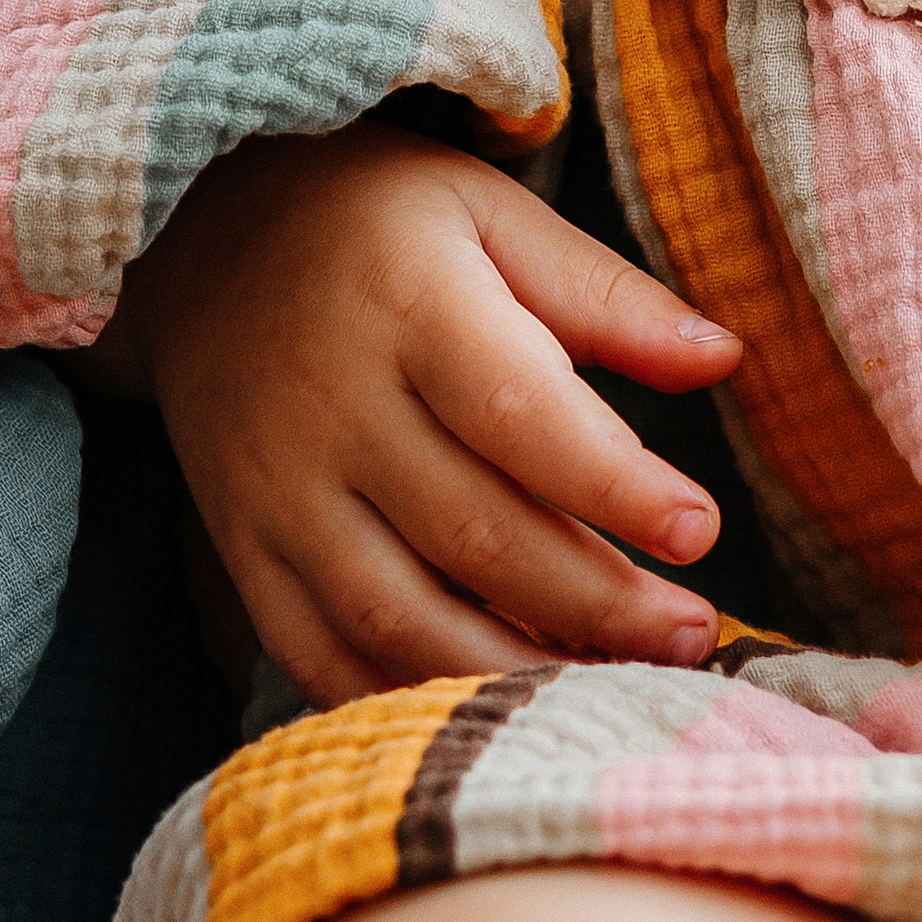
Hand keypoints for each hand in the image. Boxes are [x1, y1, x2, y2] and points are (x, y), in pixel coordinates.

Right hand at [111, 118, 742, 703]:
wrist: (197, 237)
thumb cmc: (378, 220)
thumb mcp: (491, 212)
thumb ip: (604, 293)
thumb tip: (724, 358)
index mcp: (409, 302)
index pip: (518, 413)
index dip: (613, 484)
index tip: (700, 531)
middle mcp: (334, 406)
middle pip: (472, 533)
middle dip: (593, 602)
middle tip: (694, 637)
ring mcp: (278, 490)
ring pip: (396, 616)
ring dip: (512, 671)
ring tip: (616, 686)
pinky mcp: (243, 547)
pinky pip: (315, 652)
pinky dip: (403, 700)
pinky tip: (493, 710)